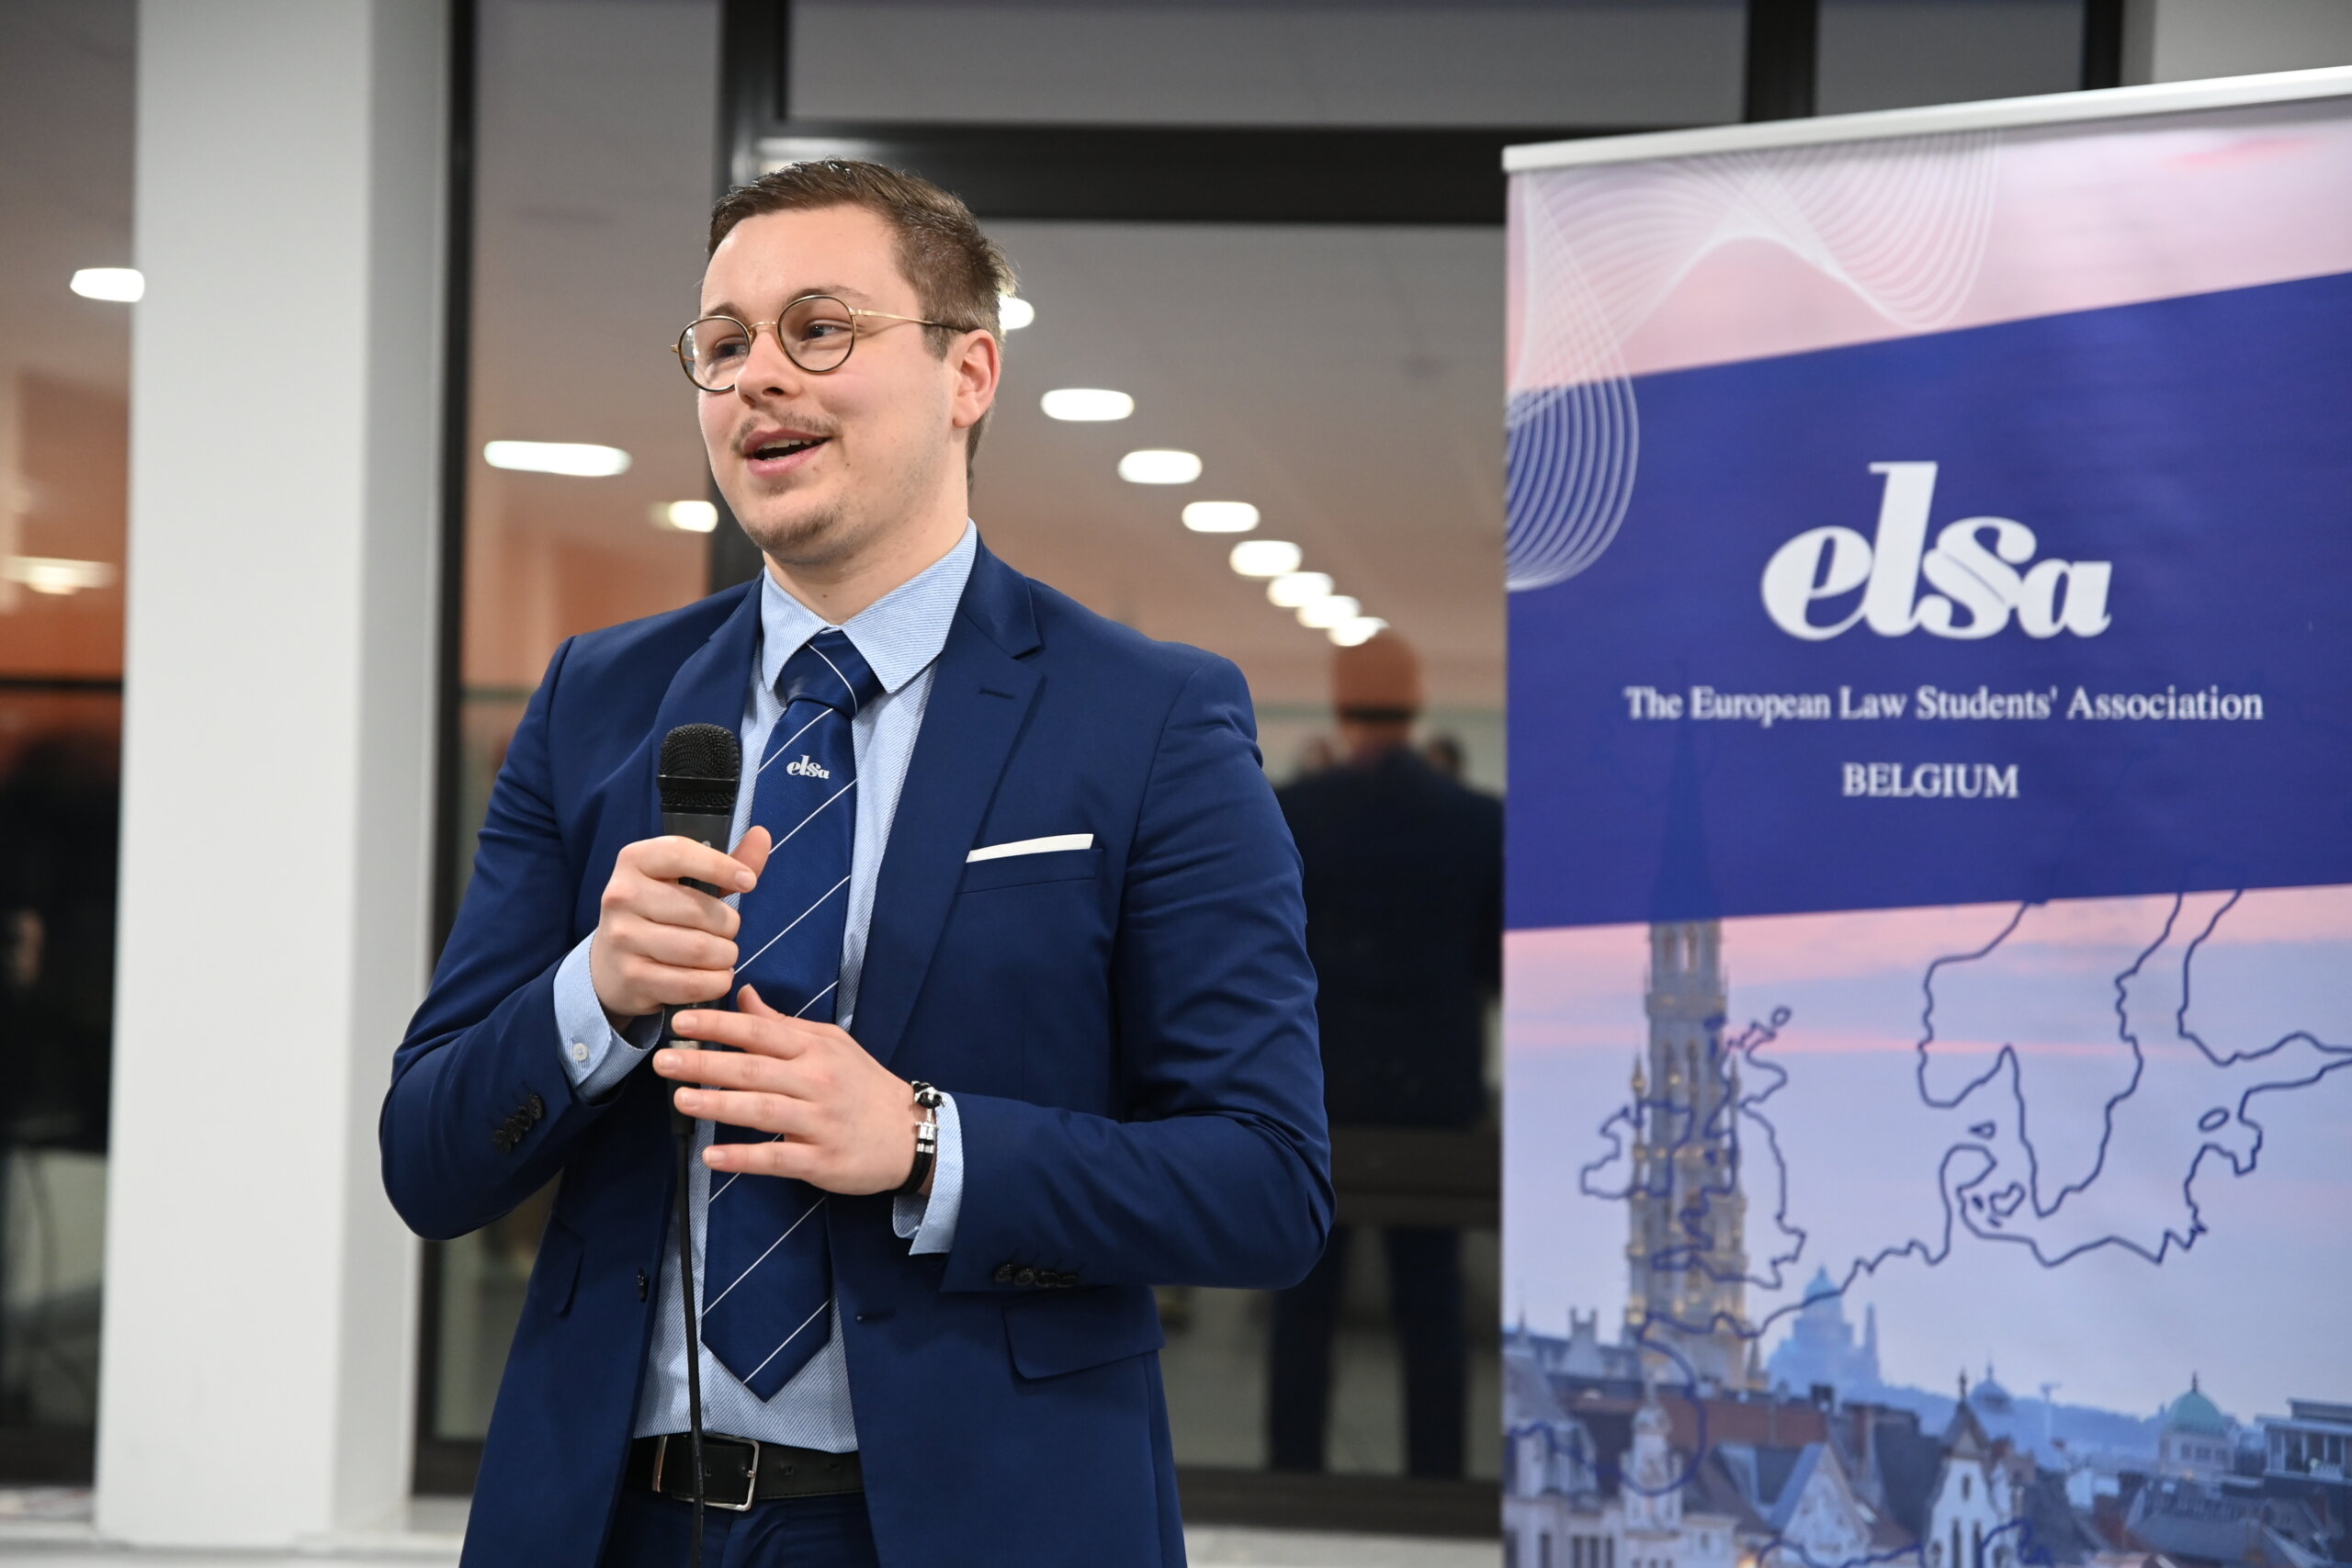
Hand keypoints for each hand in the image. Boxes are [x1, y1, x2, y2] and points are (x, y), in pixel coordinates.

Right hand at [588, 828, 771, 1023]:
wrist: (610, 964)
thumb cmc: (659, 914)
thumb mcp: (687, 881)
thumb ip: (727, 861)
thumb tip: (762, 835)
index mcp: (635, 861)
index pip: (681, 853)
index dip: (721, 866)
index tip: (748, 882)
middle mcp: (621, 895)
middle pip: (700, 910)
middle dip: (728, 925)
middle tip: (725, 931)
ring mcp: (622, 938)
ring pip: (701, 949)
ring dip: (725, 956)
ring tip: (721, 954)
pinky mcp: (631, 977)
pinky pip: (693, 983)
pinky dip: (716, 982)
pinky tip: (714, 976)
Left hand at [653, 985, 929, 1196]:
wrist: (912, 1134)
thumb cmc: (863, 1085)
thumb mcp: (831, 1044)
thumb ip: (783, 1024)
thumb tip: (744, 995)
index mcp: (815, 1050)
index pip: (759, 1031)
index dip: (718, 1025)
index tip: (680, 1022)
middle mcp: (816, 1082)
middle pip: (752, 1069)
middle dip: (705, 1063)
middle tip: (664, 1061)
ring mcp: (819, 1122)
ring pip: (761, 1111)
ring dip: (717, 1105)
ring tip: (680, 1100)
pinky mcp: (821, 1160)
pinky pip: (777, 1158)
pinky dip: (743, 1157)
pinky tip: (712, 1156)